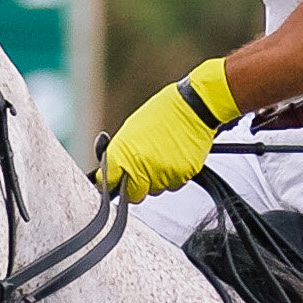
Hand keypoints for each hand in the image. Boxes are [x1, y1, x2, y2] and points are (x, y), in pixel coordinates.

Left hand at [101, 57, 238, 201]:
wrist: (193, 108)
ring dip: (157, 180)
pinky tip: (176, 157)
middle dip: (137, 186)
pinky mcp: (181, 178)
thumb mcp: (131, 129)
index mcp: (124, 154)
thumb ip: (121, 154)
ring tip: (164, 155)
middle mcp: (140, 167)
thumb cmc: (163, 113)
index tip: (117, 179)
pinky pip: (174, 185)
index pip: (110, 183)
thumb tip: (113, 171)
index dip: (113, 182)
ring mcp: (161, 175)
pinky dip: (174, 176)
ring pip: (155, 191)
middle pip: (134, 195)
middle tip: (143, 169)